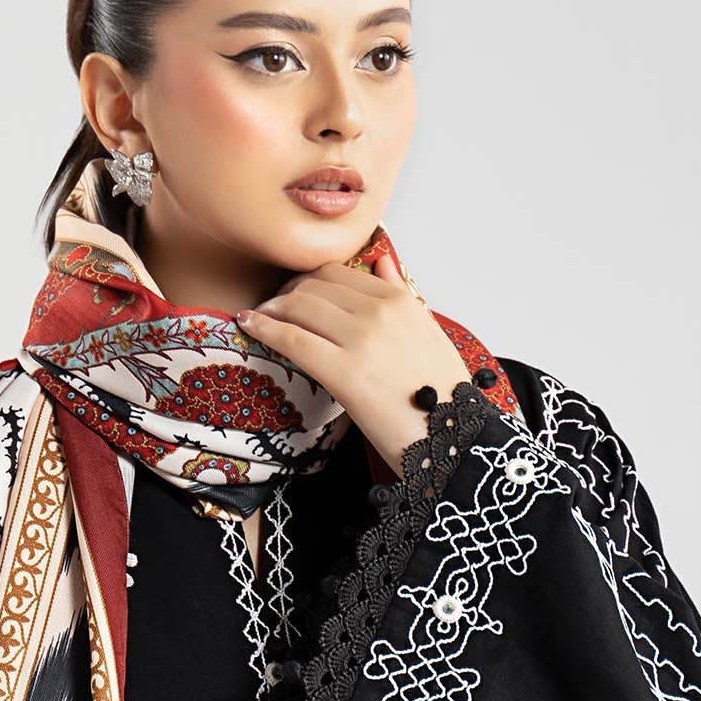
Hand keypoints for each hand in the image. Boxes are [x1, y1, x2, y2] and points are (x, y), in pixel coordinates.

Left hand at [236, 251, 473, 477]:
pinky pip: (293, 339)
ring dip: (271, 308)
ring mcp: (360, 339)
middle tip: (272, 307)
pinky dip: (265, 328)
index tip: (293, 293)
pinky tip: (248, 326)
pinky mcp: (343, 372)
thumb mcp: (428, 332)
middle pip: (315, 284)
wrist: (452, 438)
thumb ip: (401, 293)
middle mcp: (379, 310)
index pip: (339, 273)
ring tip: (258, 317)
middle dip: (287, 292)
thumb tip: (382, 262)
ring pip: (300, 306)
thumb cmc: (441, 394)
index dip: (308, 280)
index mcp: (400, 299)